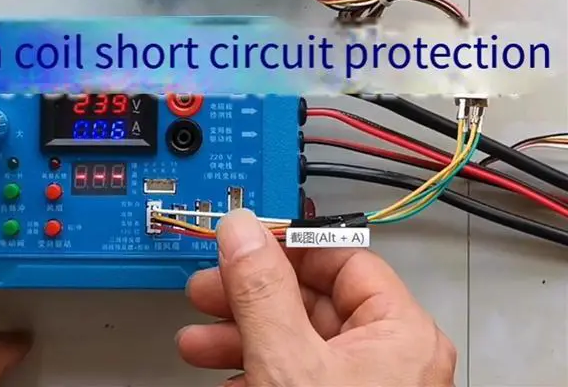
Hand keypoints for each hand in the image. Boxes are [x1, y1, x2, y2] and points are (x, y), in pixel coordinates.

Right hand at [177, 209, 456, 386]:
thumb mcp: (289, 362)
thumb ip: (263, 291)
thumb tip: (242, 228)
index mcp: (401, 333)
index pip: (341, 255)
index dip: (286, 242)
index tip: (244, 239)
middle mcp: (390, 358)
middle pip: (310, 297)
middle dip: (248, 292)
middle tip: (209, 284)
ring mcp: (363, 386)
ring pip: (294, 337)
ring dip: (240, 332)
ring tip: (198, 333)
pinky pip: (293, 372)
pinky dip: (254, 367)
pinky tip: (223, 371)